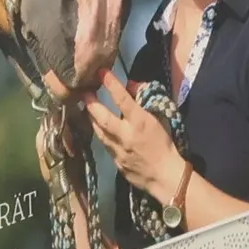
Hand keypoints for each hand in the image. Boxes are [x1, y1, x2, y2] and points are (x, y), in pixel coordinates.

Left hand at [86, 69, 182, 201]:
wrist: (165, 176)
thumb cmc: (165, 144)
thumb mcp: (159, 118)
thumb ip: (144, 100)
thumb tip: (131, 85)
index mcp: (140, 122)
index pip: (123, 100)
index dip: (112, 84)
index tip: (102, 72)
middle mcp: (126, 135)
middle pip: (102, 117)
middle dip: (91, 104)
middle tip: (83, 92)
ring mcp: (118, 150)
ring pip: (99, 131)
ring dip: (91, 118)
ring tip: (87, 108)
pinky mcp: (115, 161)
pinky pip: (104, 144)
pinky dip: (100, 134)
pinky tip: (98, 128)